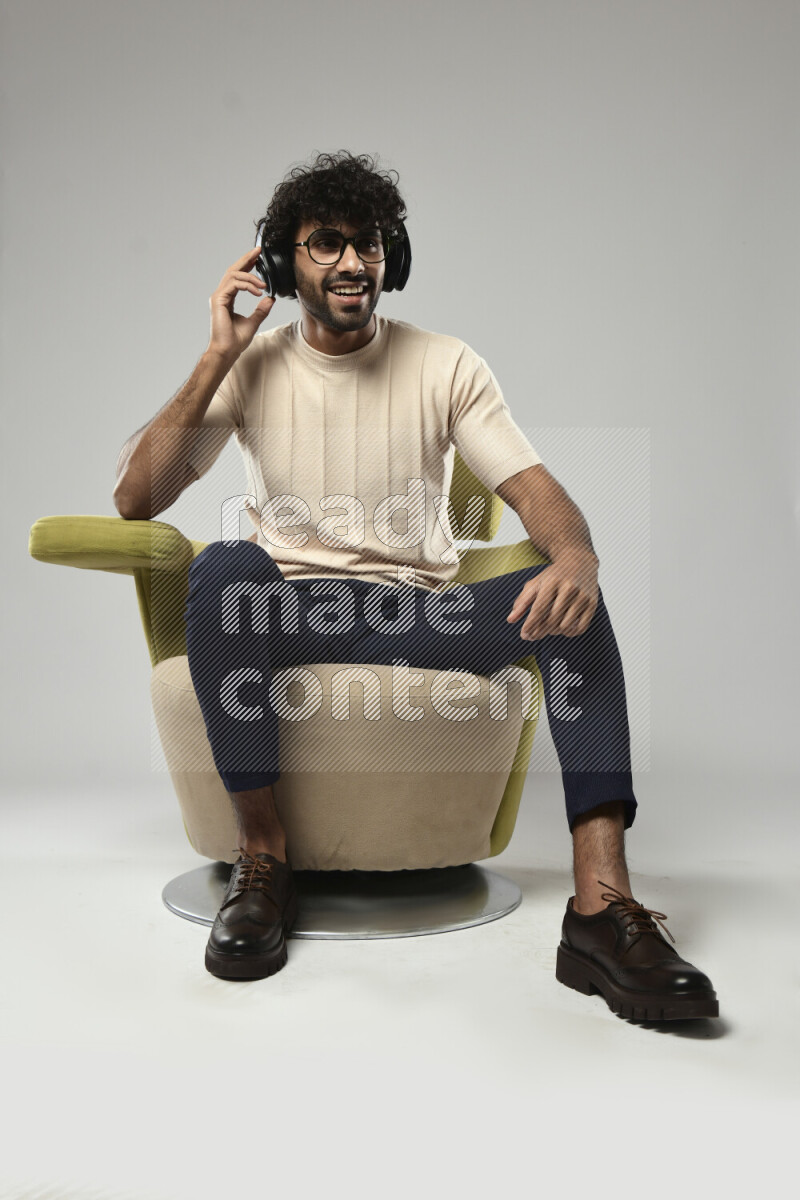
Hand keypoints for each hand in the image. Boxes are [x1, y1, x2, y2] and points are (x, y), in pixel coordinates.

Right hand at [207, 246, 274, 361]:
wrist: (227, 351)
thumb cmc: (235, 341)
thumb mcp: (253, 322)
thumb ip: (261, 310)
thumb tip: (270, 299)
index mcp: (227, 298)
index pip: (237, 277)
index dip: (247, 265)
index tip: (258, 258)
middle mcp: (221, 295)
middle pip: (233, 270)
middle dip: (246, 260)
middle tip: (258, 252)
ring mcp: (218, 297)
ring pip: (233, 275)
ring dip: (250, 277)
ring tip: (263, 284)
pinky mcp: (218, 300)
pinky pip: (233, 285)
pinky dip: (247, 285)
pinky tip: (258, 291)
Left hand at [506, 552, 598, 639]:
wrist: (580, 562)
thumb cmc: (554, 576)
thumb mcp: (536, 583)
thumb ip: (522, 602)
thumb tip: (511, 620)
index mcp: (552, 582)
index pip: (539, 609)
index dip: (530, 625)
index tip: (524, 635)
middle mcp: (569, 588)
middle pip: (552, 620)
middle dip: (539, 631)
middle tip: (532, 636)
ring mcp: (583, 596)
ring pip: (565, 626)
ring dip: (554, 632)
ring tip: (548, 628)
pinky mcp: (593, 604)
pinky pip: (580, 628)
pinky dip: (569, 633)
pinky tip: (562, 628)